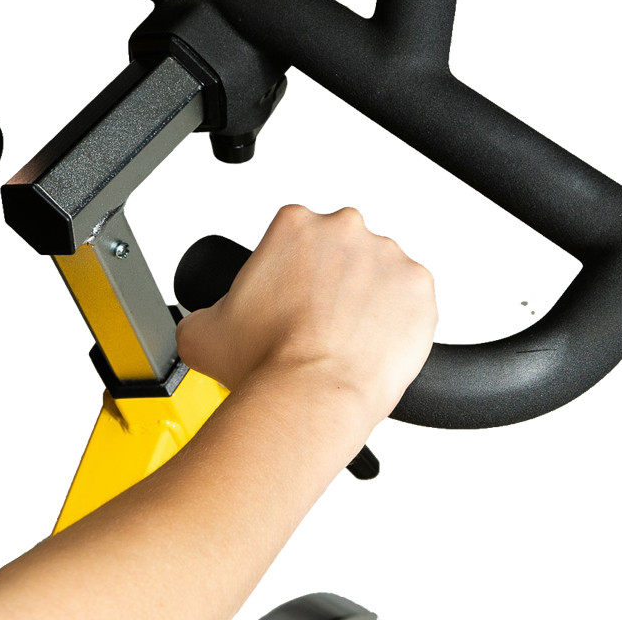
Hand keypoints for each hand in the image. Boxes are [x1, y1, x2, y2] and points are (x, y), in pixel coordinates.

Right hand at [175, 204, 436, 439]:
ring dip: (367, 299)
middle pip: (340, 249)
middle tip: (317, 324)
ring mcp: (387, 256)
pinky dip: (400, 320)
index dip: (291, 272)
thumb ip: (203, 311)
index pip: (296, 236)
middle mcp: (344, 229)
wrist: (311, 398)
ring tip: (346, 341)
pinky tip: (374, 345)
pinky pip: (412, 299)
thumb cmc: (265, 363)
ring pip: (378, 273)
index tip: (290, 300)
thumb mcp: (202, 331)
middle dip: (332, 281)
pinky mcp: (419, 288)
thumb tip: (202, 321)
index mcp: (295, 224)